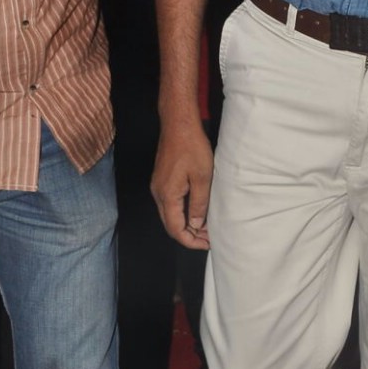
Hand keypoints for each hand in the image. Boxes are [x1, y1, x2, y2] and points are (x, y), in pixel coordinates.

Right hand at [151, 113, 213, 249]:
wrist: (178, 124)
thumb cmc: (192, 147)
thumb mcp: (203, 177)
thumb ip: (199, 203)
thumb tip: (196, 225)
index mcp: (167, 196)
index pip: (176, 229)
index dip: (191, 241)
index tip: (207, 244)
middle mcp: (158, 194)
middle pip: (170, 225)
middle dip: (189, 235)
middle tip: (209, 238)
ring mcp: (158, 186)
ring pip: (169, 215)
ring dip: (186, 224)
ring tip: (206, 227)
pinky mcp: (162, 180)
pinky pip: (170, 203)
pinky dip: (182, 212)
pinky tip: (196, 211)